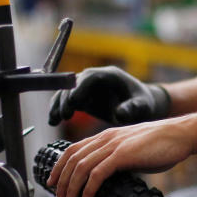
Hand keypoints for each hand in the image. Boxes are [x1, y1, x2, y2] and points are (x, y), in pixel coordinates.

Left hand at [46, 118, 194, 196]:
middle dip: (61, 182)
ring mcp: (114, 145)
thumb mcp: (134, 152)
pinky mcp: (123, 155)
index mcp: (106, 136)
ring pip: (81, 168)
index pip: (73, 150)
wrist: (182, 134)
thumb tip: (108, 179)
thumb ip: (119, 161)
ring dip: (71, 189)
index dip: (59, 167)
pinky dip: (88, 190)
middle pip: (73, 160)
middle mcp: (106, 138)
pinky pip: (97, 174)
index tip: (53, 183)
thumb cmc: (162, 145)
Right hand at [48, 66, 171, 126]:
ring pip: (65, 92)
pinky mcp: (81, 98)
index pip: (90, 77)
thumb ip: (133, 108)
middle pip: (74, 84)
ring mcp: (86, 88)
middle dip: (67, 98)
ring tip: (54, 120)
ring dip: (58, 105)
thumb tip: (120, 114)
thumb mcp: (143, 106)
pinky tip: (53, 121)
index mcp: (109, 75)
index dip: (80, 88)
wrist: (139, 107)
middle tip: (65, 115)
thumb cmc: (143, 104)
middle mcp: (94, 78)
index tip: (74, 102)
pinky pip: (65, 102)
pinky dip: (58, 110)